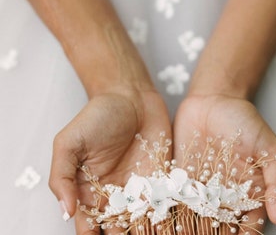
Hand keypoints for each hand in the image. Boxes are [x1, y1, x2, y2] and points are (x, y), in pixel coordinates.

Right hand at [49, 87, 171, 234]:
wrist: (131, 96)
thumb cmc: (98, 115)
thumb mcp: (70, 142)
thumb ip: (63, 175)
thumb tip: (66, 211)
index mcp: (89, 189)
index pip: (88, 223)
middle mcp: (115, 193)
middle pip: (117, 227)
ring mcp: (140, 188)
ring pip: (141, 221)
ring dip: (146, 232)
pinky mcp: (161, 179)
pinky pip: (164, 203)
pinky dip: (166, 217)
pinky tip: (171, 225)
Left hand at [174, 94, 275, 233]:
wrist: (213, 100)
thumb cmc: (244, 120)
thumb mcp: (269, 148)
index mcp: (247, 188)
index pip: (248, 220)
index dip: (244, 233)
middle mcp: (223, 191)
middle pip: (220, 222)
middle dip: (213, 233)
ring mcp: (200, 184)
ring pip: (197, 214)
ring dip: (191, 227)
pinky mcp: (181, 173)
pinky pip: (177, 195)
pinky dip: (173, 208)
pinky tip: (167, 218)